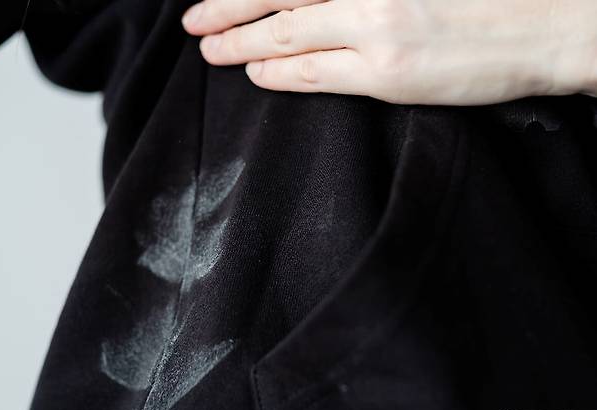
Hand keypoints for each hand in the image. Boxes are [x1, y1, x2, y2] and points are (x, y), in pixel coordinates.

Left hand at [182, 0, 596, 104]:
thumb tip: (318, 1)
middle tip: (195, 21)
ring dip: (240, 43)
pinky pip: (315, 73)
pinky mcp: (386, 72)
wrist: (543, 27)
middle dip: (228, 9)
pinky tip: (254, 74)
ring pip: (286, 34)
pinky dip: (278, 73)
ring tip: (211, 51)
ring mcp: (374, 28)